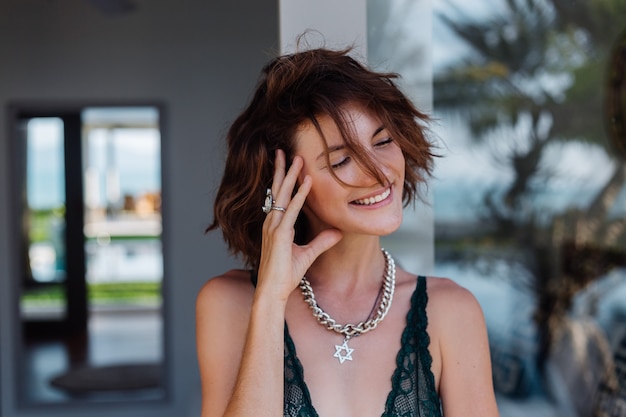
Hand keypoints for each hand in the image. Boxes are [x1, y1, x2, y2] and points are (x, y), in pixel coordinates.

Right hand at [256, 150, 341, 301]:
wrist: (273, 291)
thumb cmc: (285, 275)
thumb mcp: (308, 254)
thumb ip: (322, 241)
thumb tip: (338, 232)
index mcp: (275, 225)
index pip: (279, 197)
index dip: (284, 179)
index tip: (288, 163)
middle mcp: (272, 223)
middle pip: (277, 190)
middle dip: (283, 170)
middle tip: (287, 151)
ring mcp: (274, 227)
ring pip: (283, 195)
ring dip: (292, 176)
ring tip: (297, 158)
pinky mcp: (281, 235)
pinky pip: (292, 210)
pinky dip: (300, 195)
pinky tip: (307, 182)